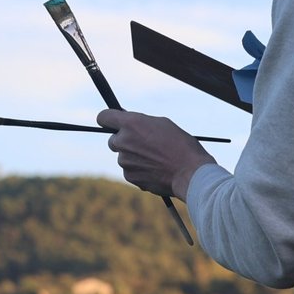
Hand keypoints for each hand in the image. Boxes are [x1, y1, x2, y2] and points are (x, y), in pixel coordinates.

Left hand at [98, 109, 215, 199]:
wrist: (190, 173)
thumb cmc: (181, 145)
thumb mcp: (162, 124)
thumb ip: (141, 123)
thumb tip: (130, 126)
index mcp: (131, 123)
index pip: (103, 117)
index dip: (108, 119)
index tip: (111, 122)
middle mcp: (123, 141)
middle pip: (113, 140)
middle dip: (124, 141)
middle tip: (143, 144)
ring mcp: (125, 161)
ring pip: (123, 157)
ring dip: (134, 157)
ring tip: (156, 159)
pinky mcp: (129, 177)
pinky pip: (130, 171)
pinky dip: (139, 170)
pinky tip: (156, 169)